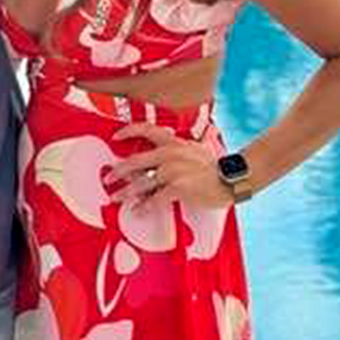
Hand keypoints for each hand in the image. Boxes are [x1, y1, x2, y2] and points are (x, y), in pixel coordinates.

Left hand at [107, 122, 232, 209]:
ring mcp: (172, 171)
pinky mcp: (177, 188)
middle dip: (118, 171)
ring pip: (141, 183)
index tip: (115, 137)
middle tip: (108, 178)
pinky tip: (139, 210)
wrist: (231, 177)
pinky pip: (155, 199)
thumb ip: (187, 145)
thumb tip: (186, 140)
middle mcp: (169, 154)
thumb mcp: (199, 149)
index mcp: (173, 142)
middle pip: (135, 161)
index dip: (128, 131)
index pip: (146, 129)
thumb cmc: (216, 166)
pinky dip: (145, 206)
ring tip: (116, 197)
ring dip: (126, 192)